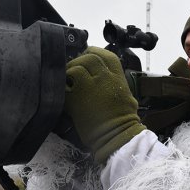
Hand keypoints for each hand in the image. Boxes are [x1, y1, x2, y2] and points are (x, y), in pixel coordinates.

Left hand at [63, 47, 145, 163]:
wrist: (116, 136)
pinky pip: (66, 82)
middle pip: (90, 57)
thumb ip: (115, 83)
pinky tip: (65, 90)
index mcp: (118, 78)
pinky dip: (63, 84)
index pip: (106, 55)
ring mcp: (91, 86)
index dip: (94, 52)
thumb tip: (105, 78)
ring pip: (77, 65)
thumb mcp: (126, 96)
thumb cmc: (123, 121)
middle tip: (75, 68)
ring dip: (70, 69)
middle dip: (80, 59)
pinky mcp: (77, 97)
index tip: (88, 56)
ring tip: (69, 78)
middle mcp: (105, 78)